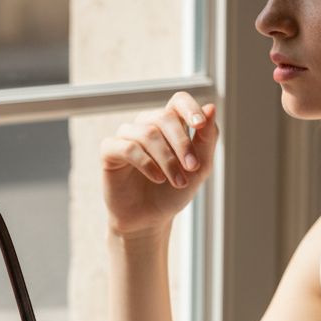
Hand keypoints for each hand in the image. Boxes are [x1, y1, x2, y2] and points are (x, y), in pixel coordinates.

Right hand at [101, 94, 217, 236]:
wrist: (150, 220)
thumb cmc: (173, 193)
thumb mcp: (199, 168)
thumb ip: (206, 139)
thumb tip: (211, 107)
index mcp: (169, 125)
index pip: (178, 100)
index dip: (189, 107)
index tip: (199, 124)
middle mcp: (146, 125)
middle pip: (164, 116)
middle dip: (182, 142)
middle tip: (193, 167)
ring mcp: (126, 137)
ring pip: (147, 133)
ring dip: (167, 159)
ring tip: (178, 181)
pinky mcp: (109, 152)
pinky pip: (127, 147)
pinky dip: (146, 163)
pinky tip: (157, 178)